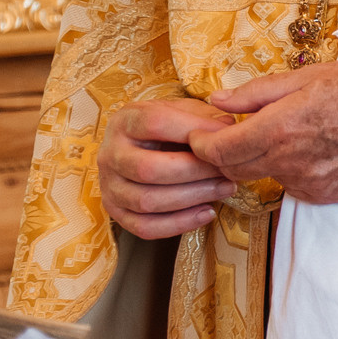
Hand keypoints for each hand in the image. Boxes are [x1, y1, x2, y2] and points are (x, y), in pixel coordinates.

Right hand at [99, 97, 238, 238]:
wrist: (139, 146)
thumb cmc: (169, 128)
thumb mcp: (184, 111)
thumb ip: (204, 117)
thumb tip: (228, 129)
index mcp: (126, 121)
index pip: (155, 124)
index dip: (194, 130)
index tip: (225, 136)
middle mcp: (110, 154)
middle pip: (149, 169)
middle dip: (196, 172)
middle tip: (227, 170)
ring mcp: (109, 186)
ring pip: (147, 201)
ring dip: (193, 197)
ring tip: (225, 188)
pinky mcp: (116, 212)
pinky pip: (145, 227)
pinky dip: (179, 224)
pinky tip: (207, 212)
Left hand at [189, 60, 337, 206]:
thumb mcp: (308, 76)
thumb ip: (256, 93)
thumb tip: (217, 101)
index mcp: (279, 128)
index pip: (218, 150)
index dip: (201, 144)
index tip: (201, 134)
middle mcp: (290, 162)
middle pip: (235, 171)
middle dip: (226, 154)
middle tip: (236, 133)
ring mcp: (310, 183)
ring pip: (266, 178)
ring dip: (262, 161)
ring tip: (286, 136)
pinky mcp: (328, 195)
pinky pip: (295, 186)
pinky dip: (292, 170)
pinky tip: (313, 150)